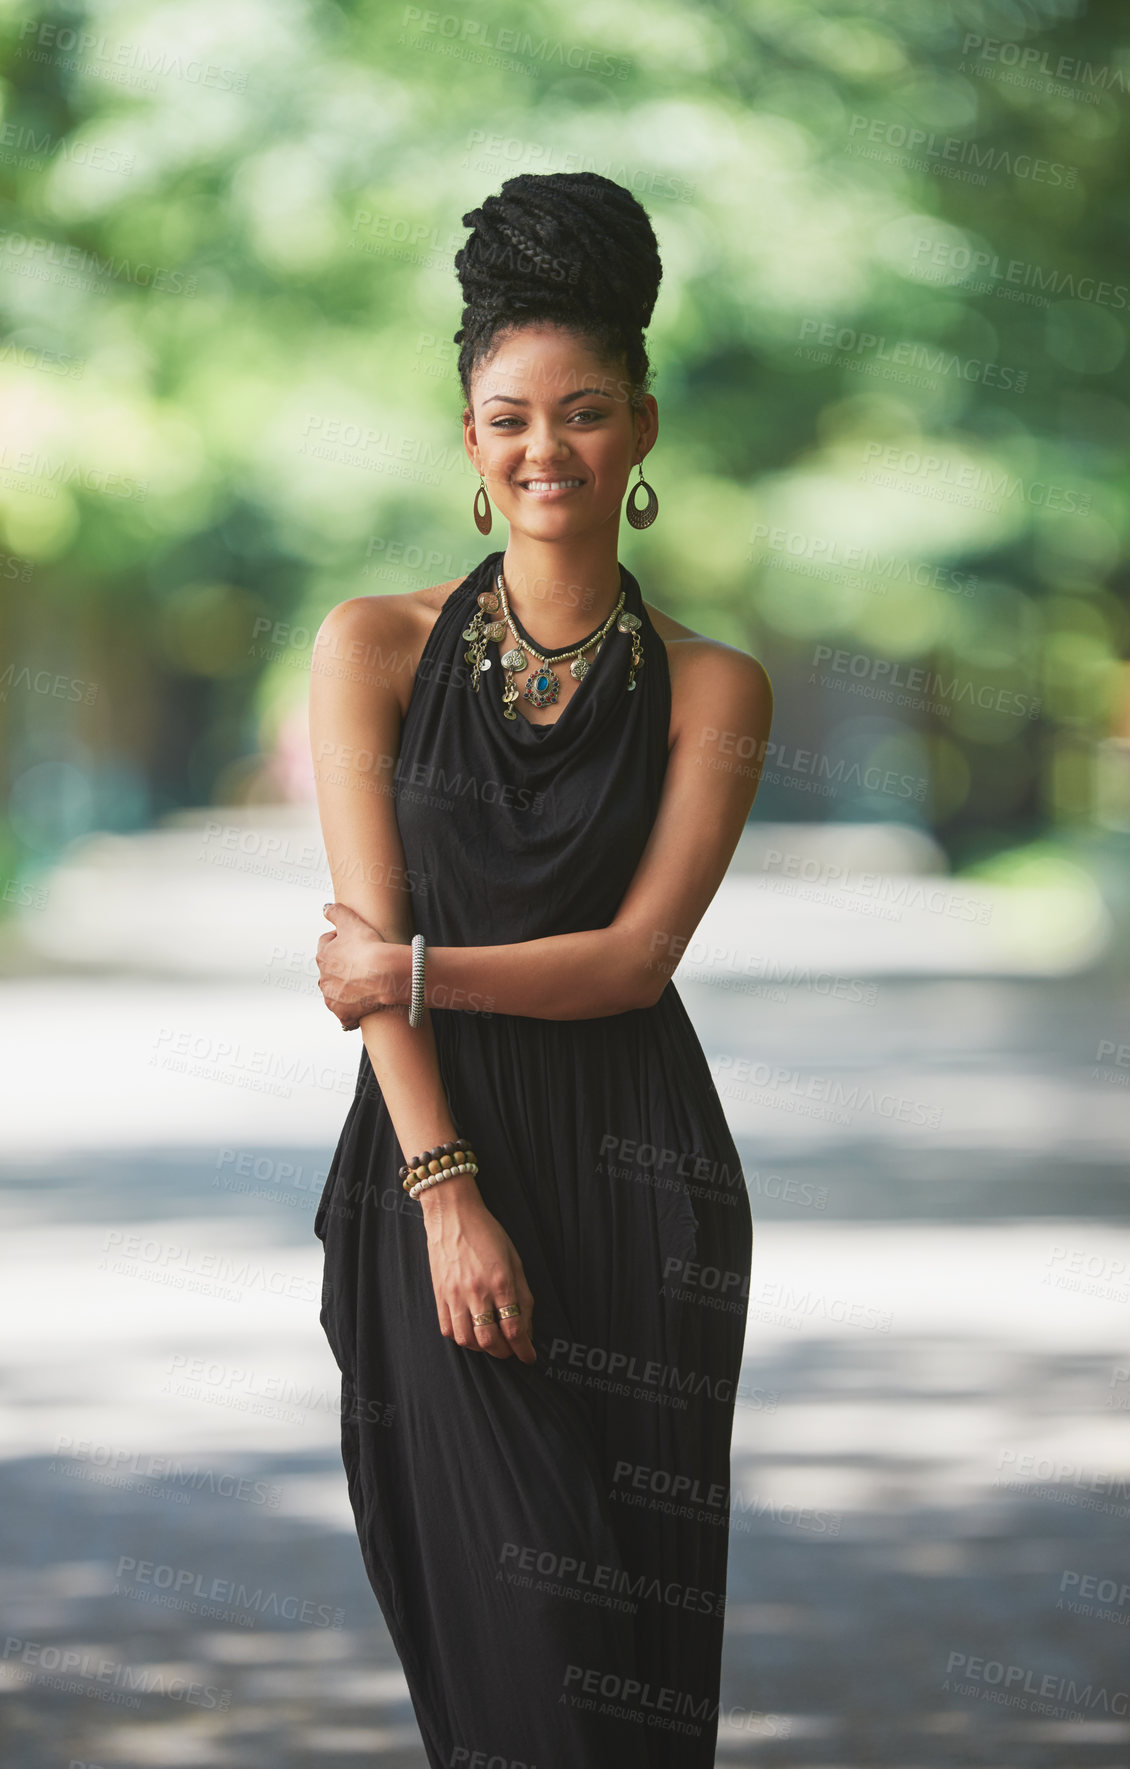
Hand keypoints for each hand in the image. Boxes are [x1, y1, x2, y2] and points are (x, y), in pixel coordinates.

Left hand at [317, 901, 405, 1030]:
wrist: (385, 974)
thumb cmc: (369, 947)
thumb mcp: (351, 920)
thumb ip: (336, 911)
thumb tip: (326, 908)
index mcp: (323, 956)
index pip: (326, 943)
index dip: (340, 939)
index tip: (354, 941)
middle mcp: (323, 979)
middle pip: (329, 970)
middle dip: (341, 966)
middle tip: (360, 962)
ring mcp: (333, 998)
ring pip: (334, 992)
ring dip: (343, 988)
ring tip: (362, 983)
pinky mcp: (344, 1014)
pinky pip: (344, 1015)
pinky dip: (350, 1012)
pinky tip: (360, 1007)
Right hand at [422, 1191, 536, 1363]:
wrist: (453, 1215)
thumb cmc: (487, 1233)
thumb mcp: (514, 1259)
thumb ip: (523, 1294)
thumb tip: (526, 1326)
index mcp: (501, 1281)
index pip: (514, 1328)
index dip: (524, 1349)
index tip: (529, 1357)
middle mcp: (477, 1291)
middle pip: (490, 1340)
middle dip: (504, 1352)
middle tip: (511, 1351)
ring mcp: (455, 1294)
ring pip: (467, 1340)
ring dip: (482, 1348)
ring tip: (491, 1342)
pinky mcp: (439, 1294)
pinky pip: (447, 1329)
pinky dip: (461, 1338)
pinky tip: (470, 1332)